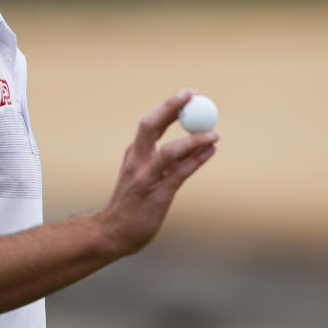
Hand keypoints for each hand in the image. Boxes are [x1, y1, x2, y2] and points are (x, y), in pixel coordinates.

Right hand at [95, 89, 218, 255]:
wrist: (114, 233)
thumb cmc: (131, 203)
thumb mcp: (140, 174)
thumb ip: (158, 158)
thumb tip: (187, 142)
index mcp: (134, 154)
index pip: (150, 122)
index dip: (169, 106)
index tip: (188, 94)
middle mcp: (137, 161)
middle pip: (151, 125)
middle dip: (171, 107)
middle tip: (195, 96)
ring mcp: (146, 178)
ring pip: (169, 151)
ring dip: (193, 139)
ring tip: (214, 133)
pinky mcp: (158, 195)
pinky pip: (180, 173)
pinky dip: (196, 160)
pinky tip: (210, 151)